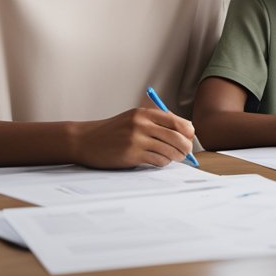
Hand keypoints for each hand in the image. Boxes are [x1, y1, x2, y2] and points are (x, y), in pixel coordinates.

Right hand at [69, 107, 194, 168]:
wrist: (86, 140)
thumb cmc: (112, 131)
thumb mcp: (133, 118)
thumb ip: (155, 121)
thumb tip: (183, 130)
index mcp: (144, 113)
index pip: (177, 121)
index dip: (187, 131)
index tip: (189, 137)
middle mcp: (142, 124)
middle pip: (177, 137)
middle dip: (186, 147)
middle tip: (186, 153)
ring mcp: (137, 140)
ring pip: (169, 150)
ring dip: (176, 156)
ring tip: (175, 158)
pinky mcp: (132, 155)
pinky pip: (158, 160)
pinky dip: (163, 162)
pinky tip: (160, 161)